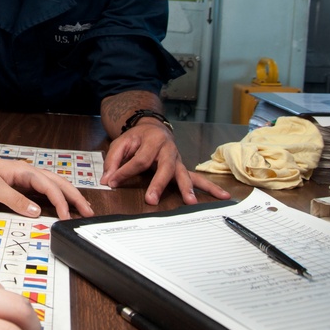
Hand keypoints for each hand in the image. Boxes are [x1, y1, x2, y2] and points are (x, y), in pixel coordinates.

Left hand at [0, 153, 93, 219]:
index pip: (47, 184)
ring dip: (68, 196)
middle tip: (88, 211)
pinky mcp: (18, 186)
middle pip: (56, 182)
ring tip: (82, 208)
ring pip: (52, 185)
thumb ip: (14, 199)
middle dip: (74, 196)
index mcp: (21, 170)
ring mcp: (22, 179)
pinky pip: (42, 191)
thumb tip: (37, 211)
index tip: (66, 215)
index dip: (59, 200)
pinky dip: (55, 198)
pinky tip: (61, 205)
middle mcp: (25, 172)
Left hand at [100, 120, 230, 204]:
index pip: (138, 159)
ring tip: (190, 202)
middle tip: (151, 199)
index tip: (112, 182)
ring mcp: (177, 159)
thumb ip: (113, 161)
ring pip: (183, 173)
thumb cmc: (136, 138)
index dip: (125, 172)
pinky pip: (197, 178)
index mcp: (151, 141)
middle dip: (158, 184)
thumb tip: (107, 180)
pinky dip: (209, 188)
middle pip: (163, 167)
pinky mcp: (182, 167)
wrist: (153, 127)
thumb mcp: (121, 143)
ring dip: (187, 188)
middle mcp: (167, 149)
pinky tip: (223, 196)